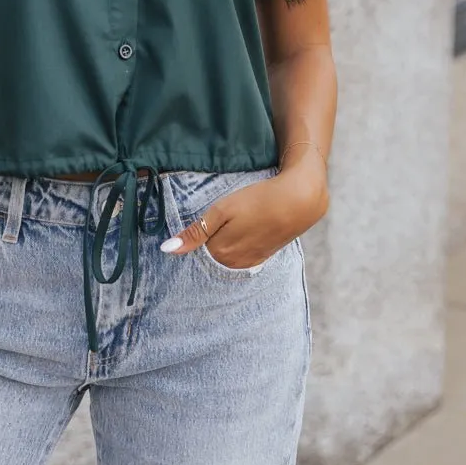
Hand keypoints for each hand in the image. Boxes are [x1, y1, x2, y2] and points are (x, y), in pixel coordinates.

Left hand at [160, 154, 327, 268]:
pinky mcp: (263, 257)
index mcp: (220, 253)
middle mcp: (234, 264)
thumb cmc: (258, 201)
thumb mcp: (222, 210)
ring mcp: (250, 262)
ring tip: (233, 223)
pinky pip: (241, 257)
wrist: (299, 200)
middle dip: (207, 242)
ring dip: (223, 244)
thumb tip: (166, 250)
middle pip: (209, 256)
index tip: (201, 221)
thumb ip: (195, 232)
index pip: (194, 251)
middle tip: (221, 220)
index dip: (194, 235)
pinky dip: (237, 247)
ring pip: (225, 257)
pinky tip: (243, 231)